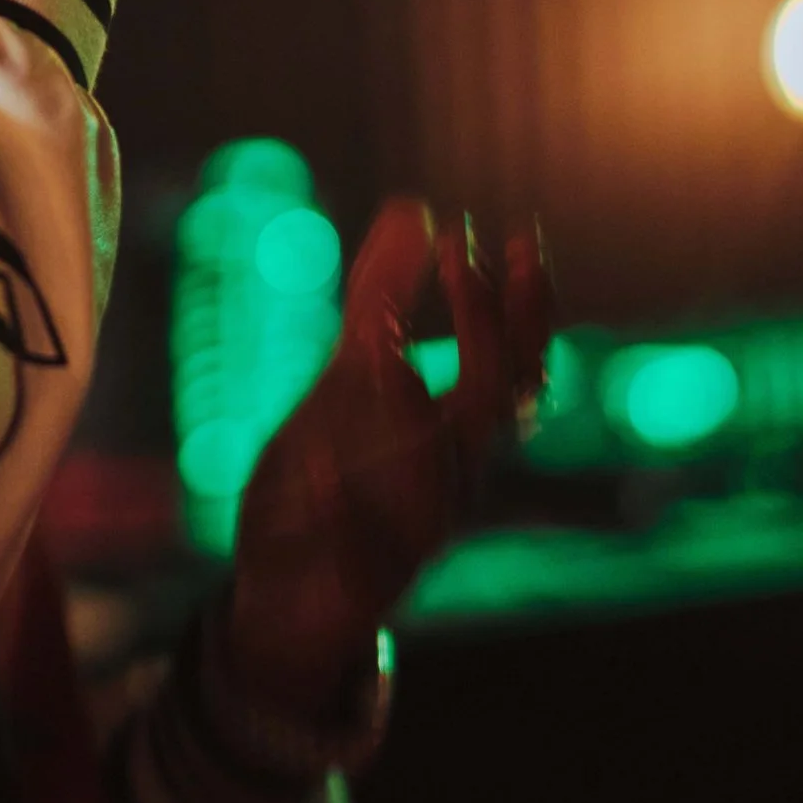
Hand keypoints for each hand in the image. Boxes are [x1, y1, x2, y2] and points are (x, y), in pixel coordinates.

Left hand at [224, 198, 553, 724]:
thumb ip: (383, 298)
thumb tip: (417, 207)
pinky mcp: (359, 578)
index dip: (512, 302)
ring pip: (437, 472)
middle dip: (490, 329)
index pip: (512, 363)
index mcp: (457, 433)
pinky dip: (333, 503)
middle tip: (468, 253)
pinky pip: (359, 543)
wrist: (289, 595)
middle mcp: (452, 479)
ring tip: (370, 349)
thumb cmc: (333, 470)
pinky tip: (310, 469)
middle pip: (502, 403)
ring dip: (400, 407)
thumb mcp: (352, 373)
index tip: (487, 233)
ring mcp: (411, 530)